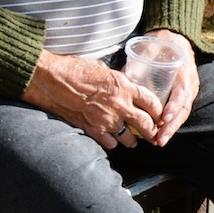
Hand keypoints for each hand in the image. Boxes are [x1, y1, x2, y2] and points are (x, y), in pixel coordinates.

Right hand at [22, 48, 162, 149]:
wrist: (54, 79)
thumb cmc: (74, 69)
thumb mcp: (102, 68)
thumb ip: (115, 80)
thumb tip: (121, 84)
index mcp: (124, 86)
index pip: (151, 102)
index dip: (158, 111)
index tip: (160, 115)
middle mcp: (119, 105)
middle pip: (145, 124)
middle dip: (152, 131)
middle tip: (154, 135)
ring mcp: (106, 119)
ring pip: (128, 138)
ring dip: (132, 141)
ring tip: (133, 142)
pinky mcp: (92, 129)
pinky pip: (110, 143)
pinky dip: (112, 143)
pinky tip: (111, 140)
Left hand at [141, 31, 199, 145]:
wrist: (175, 40)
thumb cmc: (161, 47)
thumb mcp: (151, 51)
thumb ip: (140, 64)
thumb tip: (121, 78)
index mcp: (183, 73)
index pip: (181, 93)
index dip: (173, 107)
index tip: (163, 118)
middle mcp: (189, 84)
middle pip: (183, 110)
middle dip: (171, 126)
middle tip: (159, 139)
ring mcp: (188, 91)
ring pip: (182, 114)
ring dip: (170, 129)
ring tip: (159, 141)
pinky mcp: (184, 96)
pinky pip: (180, 113)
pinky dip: (171, 124)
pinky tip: (161, 135)